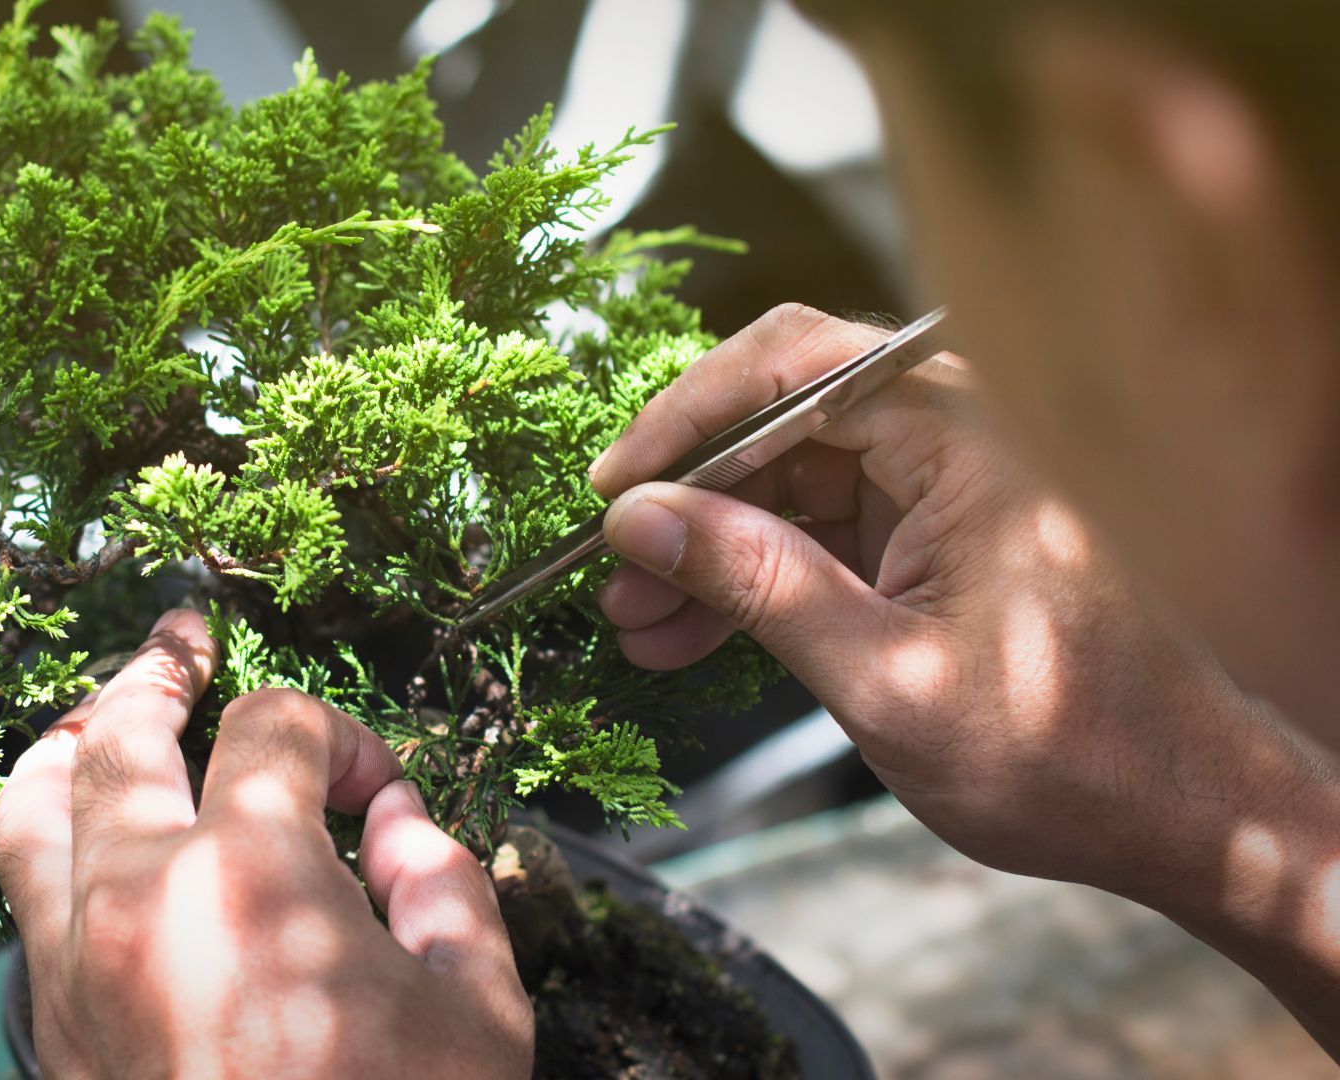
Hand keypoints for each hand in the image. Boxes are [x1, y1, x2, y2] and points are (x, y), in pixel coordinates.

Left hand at [0, 610, 532, 1079]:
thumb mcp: (477, 1013)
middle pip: (122, 730)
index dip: (339, 737)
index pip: (275, 728)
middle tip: (187, 639)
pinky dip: (47, 835)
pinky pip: (20, 893)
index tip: (376, 794)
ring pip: (31, 802)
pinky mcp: (53, 1025)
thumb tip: (400, 824)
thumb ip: (447, 886)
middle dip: (163, 670)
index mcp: (253, 877)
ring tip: (107, 714)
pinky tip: (91, 832)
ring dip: (72, 740)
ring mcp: (76, 962)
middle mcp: (139, 897)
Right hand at [589, 304, 1321, 902]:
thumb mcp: (884, 676)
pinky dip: (755, 580)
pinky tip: (687, 637)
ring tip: (635, 623)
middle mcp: (956, 436)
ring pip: (788, 481)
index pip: (793, 368)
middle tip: (611, 573)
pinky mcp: (931, 537)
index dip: (684, 419)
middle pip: (779, 419)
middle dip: (686, 498)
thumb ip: (760, 583)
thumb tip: (638, 518)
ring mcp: (942, 487)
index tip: (610, 489)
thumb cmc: (1065, 751)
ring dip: (709, 550)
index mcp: (966, 435)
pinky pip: (818, 531)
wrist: (1183, 814)